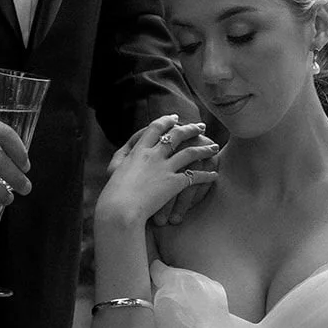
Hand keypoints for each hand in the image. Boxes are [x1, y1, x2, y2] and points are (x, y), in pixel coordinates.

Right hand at [98, 113, 217, 227]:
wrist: (119, 210)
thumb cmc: (113, 196)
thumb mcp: (115, 173)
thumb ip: (124, 163)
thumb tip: (126, 161)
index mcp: (138, 151)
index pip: (155, 129)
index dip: (167, 121)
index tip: (175, 118)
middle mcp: (153, 155)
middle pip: (176, 136)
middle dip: (191, 129)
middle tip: (201, 127)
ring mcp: (164, 168)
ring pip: (190, 153)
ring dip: (204, 148)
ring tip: (214, 147)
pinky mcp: (173, 184)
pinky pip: (194, 177)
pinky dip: (206, 175)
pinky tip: (214, 175)